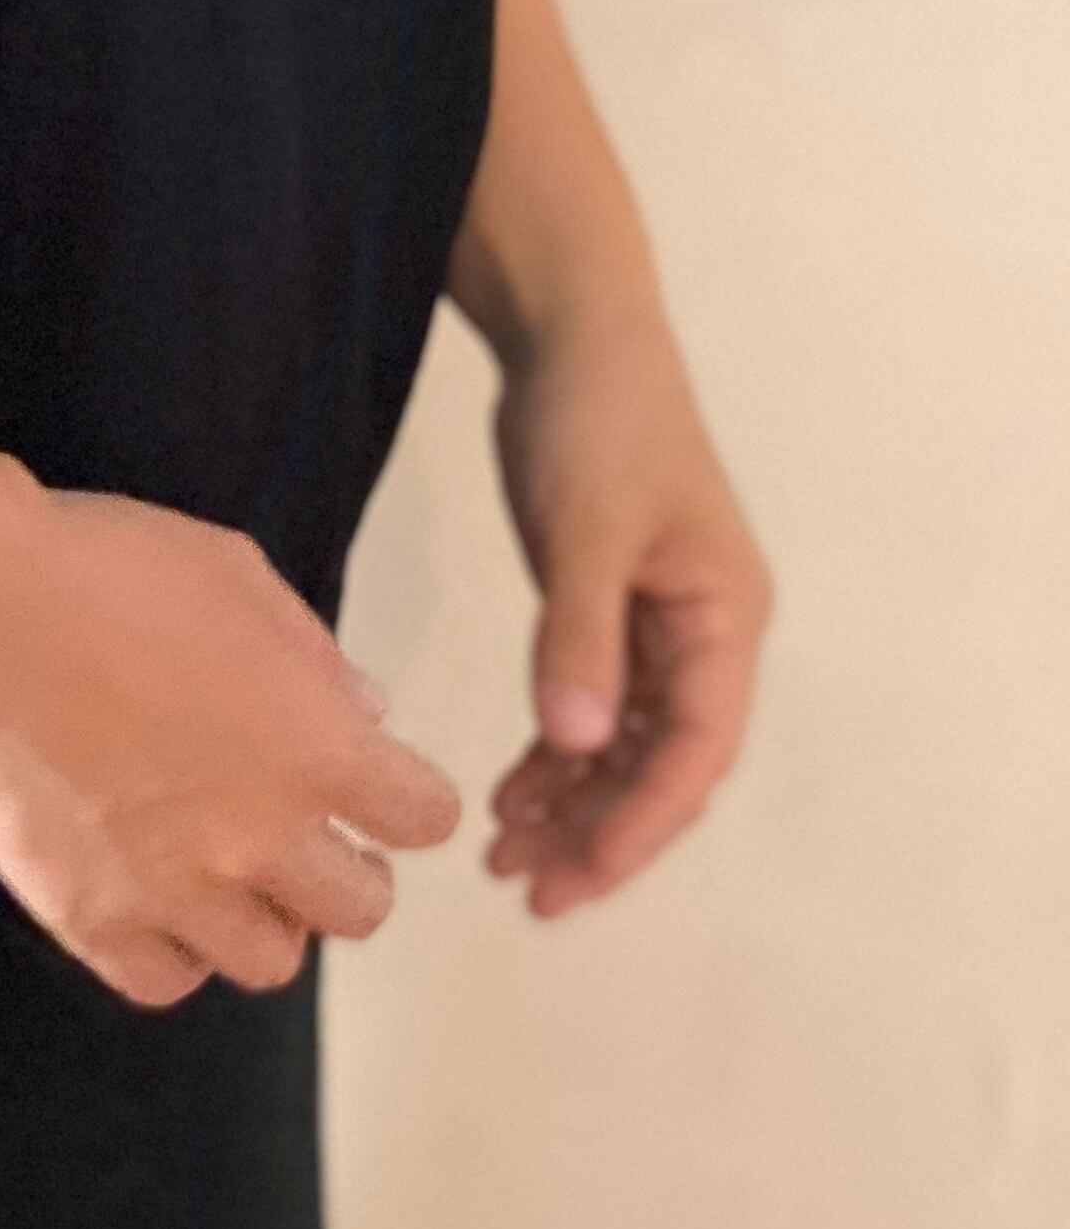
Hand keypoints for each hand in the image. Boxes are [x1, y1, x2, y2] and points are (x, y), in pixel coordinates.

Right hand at [0, 455, 463, 1009]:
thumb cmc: (105, 569)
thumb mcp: (236, 573)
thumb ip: (311, 654)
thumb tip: (360, 712)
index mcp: (317, 746)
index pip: (422, 817)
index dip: (404, 800)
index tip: (372, 782)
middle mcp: (263, 835)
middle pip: (361, 910)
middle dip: (343, 873)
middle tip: (299, 835)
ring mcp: (176, 888)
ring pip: (271, 961)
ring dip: (261, 919)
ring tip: (221, 875)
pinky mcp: (90, 917)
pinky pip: (164, 981)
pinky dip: (171, 952)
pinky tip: (149, 902)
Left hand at [483, 305, 773, 916]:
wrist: (572, 336)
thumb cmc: (594, 420)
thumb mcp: (585, 527)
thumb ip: (578, 636)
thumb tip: (580, 745)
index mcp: (725, 619)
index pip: (694, 753)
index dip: (637, 826)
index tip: (573, 882)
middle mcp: (705, 634)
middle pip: (664, 764)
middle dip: (602, 834)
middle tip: (527, 892)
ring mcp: (658, 623)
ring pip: (626, 745)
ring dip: (573, 803)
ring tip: (503, 857)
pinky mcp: (609, 608)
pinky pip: (594, 706)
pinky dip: (555, 753)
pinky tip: (508, 794)